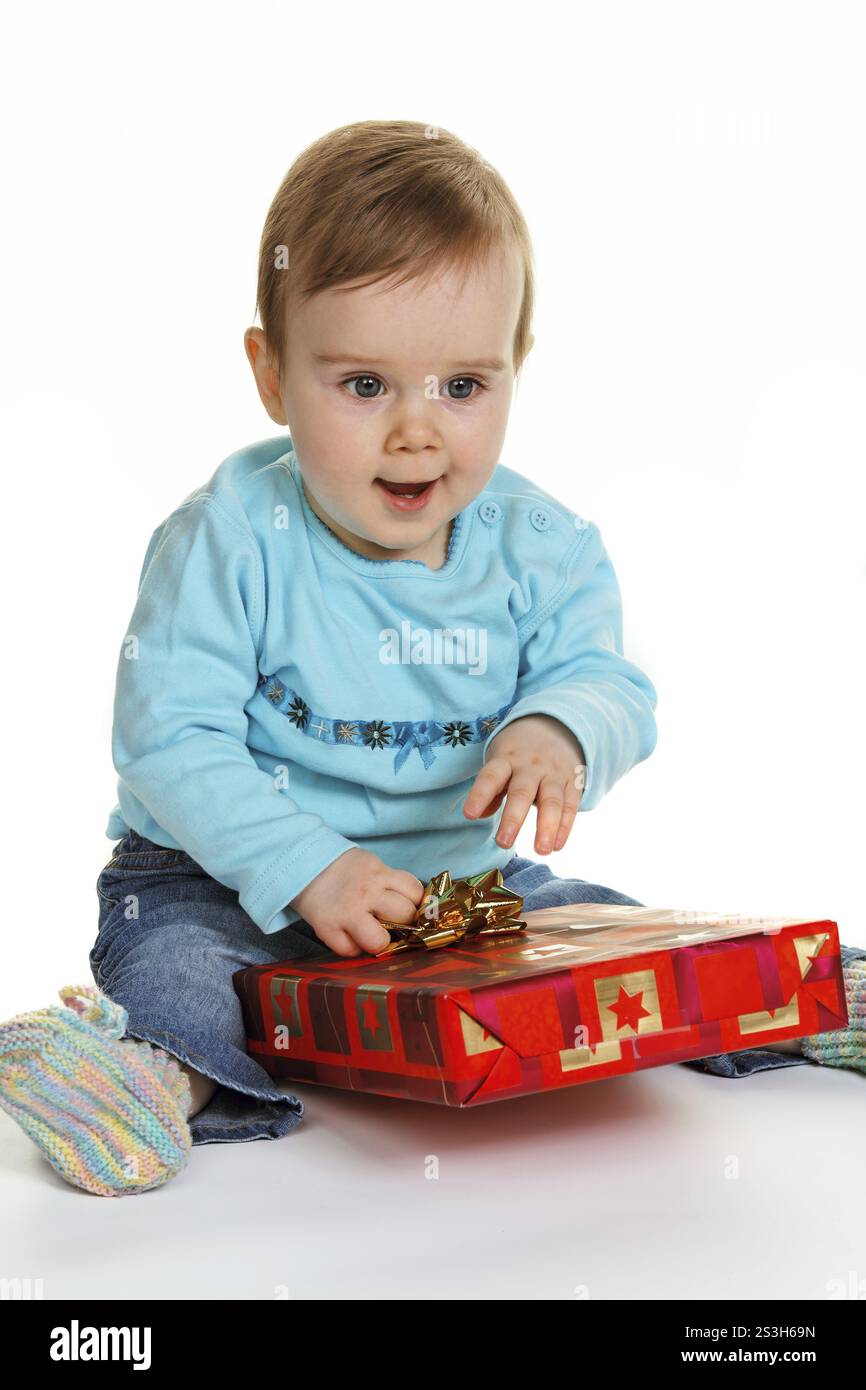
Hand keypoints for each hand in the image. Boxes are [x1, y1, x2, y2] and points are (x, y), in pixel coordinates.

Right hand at [289, 848, 424, 957]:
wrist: (304, 866)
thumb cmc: (345, 870)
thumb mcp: (372, 866)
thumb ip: (391, 883)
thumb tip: (416, 908)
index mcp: (379, 873)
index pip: (414, 891)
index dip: (416, 903)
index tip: (410, 907)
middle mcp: (365, 893)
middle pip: (403, 915)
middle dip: (403, 922)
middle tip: (393, 922)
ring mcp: (346, 913)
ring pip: (379, 942)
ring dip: (380, 941)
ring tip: (373, 933)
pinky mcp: (327, 929)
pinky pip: (351, 951)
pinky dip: (354, 948)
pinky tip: (351, 936)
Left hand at [462, 715, 585, 854]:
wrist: (556, 725)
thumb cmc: (518, 754)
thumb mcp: (499, 762)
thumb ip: (490, 790)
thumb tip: (477, 816)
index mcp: (506, 759)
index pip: (491, 776)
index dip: (479, 795)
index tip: (468, 815)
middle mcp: (531, 766)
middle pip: (522, 792)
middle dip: (513, 818)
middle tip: (503, 843)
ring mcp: (554, 774)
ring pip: (551, 800)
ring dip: (547, 827)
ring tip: (541, 851)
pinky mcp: (573, 782)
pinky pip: (570, 805)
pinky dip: (565, 827)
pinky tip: (557, 846)